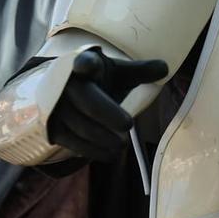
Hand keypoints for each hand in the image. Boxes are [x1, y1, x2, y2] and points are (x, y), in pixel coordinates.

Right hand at [48, 48, 168, 160]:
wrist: (64, 90)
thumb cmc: (98, 80)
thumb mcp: (118, 72)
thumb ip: (141, 71)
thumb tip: (165, 67)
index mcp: (85, 64)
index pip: (84, 62)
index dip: (84, 64)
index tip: (84, 66)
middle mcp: (67, 84)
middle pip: (89, 103)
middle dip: (109, 116)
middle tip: (129, 125)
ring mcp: (57, 106)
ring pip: (82, 127)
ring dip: (104, 139)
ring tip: (122, 145)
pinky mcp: (53, 126)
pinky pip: (74, 142)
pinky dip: (93, 151)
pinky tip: (110, 154)